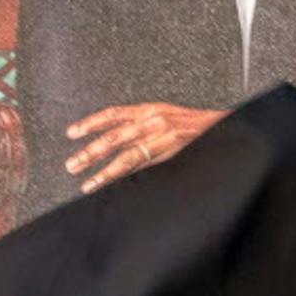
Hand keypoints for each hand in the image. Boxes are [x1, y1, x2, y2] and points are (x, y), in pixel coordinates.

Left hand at [64, 103, 227, 193]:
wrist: (223, 127)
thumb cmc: (195, 125)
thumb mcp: (166, 116)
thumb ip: (143, 126)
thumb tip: (116, 142)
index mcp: (149, 109)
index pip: (113, 115)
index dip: (91, 123)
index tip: (72, 133)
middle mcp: (152, 121)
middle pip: (114, 137)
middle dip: (90, 152)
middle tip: (72, 164)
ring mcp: (161, 137)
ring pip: (126, 156)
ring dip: (104, 171)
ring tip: (87, 182)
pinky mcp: (170, 152)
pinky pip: (143, 166)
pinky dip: (126, 176)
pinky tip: (113, 185)